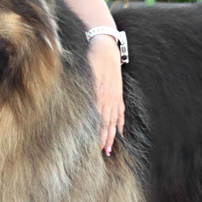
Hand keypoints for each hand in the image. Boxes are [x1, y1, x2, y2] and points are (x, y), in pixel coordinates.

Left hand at [87, 34, 124, 154]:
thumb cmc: (92, 60)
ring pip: (114, 121)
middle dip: (105, 140)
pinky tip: (119, 132)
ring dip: (112, 135)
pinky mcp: (118, 94)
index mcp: (99, 95)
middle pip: (107, 124)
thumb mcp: (85, 75)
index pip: (98, 121)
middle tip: (102, 153)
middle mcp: (108, 98)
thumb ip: (84, 91)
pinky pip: (121, 112)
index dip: (97, 135)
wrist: (106, 48)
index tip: (94, 147)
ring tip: (111, 148)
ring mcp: (115, 97)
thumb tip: (81, 107)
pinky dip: (120, 123)